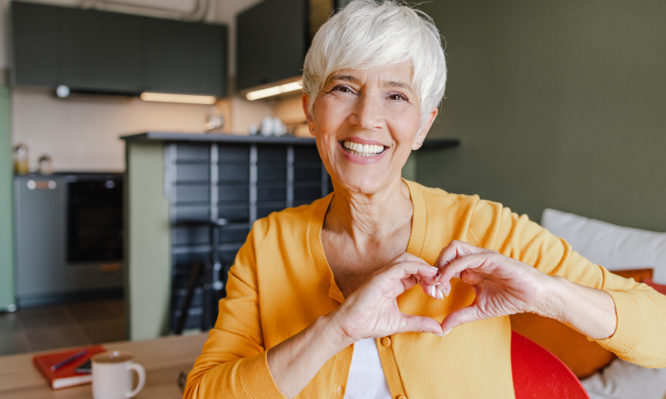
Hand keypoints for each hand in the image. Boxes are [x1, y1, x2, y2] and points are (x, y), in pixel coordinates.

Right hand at [330, 253, 444, 343]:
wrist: (350, 327)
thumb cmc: (369, 323)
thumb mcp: (401, 323)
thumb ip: (420, 323)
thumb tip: (440, 330)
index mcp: (394, 284)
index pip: (416, 274)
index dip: (431, 280)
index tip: (441, 293)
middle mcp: (389, 276)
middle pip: (415, 264)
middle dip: (431, 273)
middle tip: (442, 288)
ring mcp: (384, 274)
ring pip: (409, 260)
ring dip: (425, 268)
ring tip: (436, 280)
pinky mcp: (380, 276)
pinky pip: (401, 265)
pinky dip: (417, 267)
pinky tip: (429, 274)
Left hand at [434, 240, 550, 334]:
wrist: (536, 297)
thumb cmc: (511, 299)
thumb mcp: (479, 310)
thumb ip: (460, 316)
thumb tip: (441, 329)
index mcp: (470, 269)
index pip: (444, 264)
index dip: (435, 277)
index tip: (434, 295)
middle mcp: (474, 260)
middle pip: (445, 252)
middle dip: (434, 268)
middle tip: (433, 288)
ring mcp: (482, 257)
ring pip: (453, 248)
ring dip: (441, 264)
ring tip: (439, 283)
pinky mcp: (491, 258)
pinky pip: (466, 258)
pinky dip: (452, 267)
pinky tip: (447, 281)